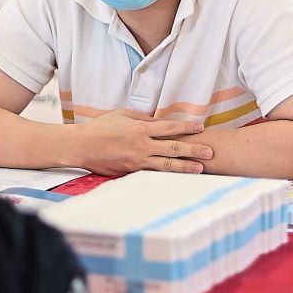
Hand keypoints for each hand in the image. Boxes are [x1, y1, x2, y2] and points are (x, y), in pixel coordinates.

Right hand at [74, 111, 212, 176]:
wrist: (81, 146)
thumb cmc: (100, 128)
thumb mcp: (122, 115)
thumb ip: (142, 119)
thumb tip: (159, 121)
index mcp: (140, 129)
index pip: (169, 128)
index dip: (186, 128)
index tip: (200, 128)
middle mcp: (142, 146)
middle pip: (173, 148)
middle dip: (194, 150)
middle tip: (210, 152)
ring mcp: (137, 161)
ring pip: (166, 165)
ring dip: (185, 166)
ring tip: (200, 168)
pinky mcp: (130, 172)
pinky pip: (152, 173)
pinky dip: (166, 174)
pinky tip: (177, 177)